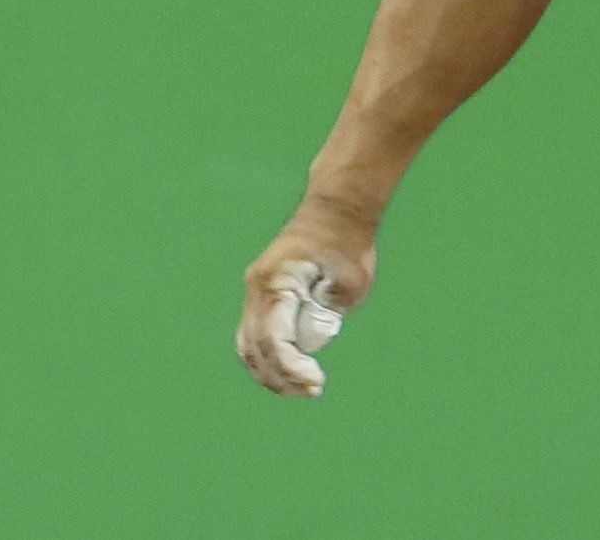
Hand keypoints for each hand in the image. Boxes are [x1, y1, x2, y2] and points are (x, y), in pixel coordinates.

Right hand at [237, 197, 378, 396]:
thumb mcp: (350, 281)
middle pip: (255, 348)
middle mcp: (258, 288)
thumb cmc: (348, 242)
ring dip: (272, 372)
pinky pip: (256, 334)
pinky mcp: (262, 295)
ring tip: (302, 387)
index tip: (317, 382)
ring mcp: (256, 291)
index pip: (274, 339)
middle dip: (281, 377)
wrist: (337, 208)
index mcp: (277, 281)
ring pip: (249, 345)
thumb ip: (327, 313)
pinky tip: (292, 371)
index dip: (291, 368)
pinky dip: (270, 356)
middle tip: (312, 390)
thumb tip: (308, 344)